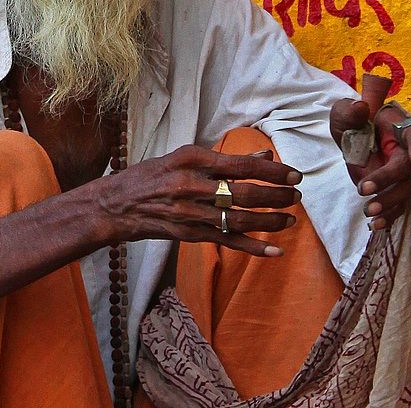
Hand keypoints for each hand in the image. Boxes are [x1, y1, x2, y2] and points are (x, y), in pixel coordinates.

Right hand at [94, 145, 302, 256]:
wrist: (113, 205)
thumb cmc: (150, 176)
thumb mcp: (183, 157)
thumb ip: (223, 159)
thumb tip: (264, 157)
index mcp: (191, 160)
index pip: (240, 165)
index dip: (271, 172)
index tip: (294, 174)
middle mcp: (192, 185)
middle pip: (244, 193)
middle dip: (276, 196)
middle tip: (297, 196)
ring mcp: (190, 213)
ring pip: (239, 219)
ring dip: (269, 221)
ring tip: (291, 220)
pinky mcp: (188, 235)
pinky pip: (226, 242)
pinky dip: (253, 248)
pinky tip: (274, 252)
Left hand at [329, 99, 410, 230]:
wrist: (355, 136)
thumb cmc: (354, 121)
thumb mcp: (345, 112)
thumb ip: (350, 110)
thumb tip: (360, 108)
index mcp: (400, 127)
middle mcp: (406, 151)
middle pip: (406, 168)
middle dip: (387, 179)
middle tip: (363, 189)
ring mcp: (402, 172)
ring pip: (406, 190)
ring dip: (389, 202)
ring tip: (369, 211)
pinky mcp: (394, 188)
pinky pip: (399, 205)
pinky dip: (389, 216)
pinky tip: (376, 224)